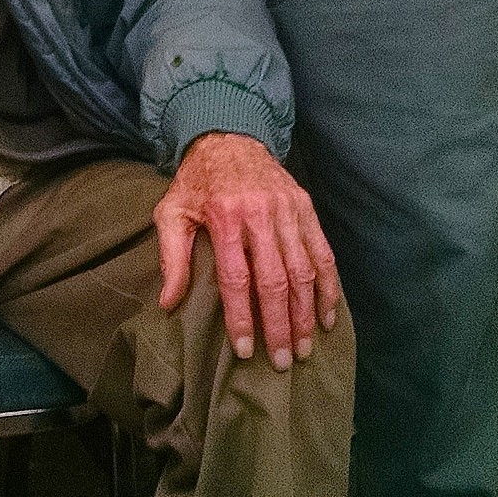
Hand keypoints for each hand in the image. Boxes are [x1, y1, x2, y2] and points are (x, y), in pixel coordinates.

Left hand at [154, 132, 339, 370]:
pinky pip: (322, 251)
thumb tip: (169, 303)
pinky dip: (328, 285)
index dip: (242, 317)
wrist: (228, 135)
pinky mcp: (305, 206)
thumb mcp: (172, 212)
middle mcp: (260, 213)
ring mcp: (287, 209)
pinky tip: (327, 314)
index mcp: (225, 216)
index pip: (237, 278)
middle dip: (280, 325)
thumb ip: (172, 256)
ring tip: (304, 346)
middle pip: (275, 280)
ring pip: (303, 270)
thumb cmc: (197, 182)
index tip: (246, 350)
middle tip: (281, 361)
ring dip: (306, 313)